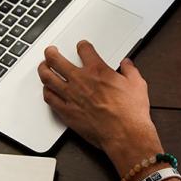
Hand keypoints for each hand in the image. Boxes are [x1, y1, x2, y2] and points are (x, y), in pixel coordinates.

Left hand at [37, 40, 161, 170]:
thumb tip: (127, 64)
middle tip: (50, 51)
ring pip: (48, 78)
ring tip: (43, 67)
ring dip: (43, 69)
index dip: (82, 45)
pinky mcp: (67, 112)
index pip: (84, 50)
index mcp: (97, 71)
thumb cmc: (130, 113)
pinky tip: (47, 90)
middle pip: (57, 60)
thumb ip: (130, 70)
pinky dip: (46, 92)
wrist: (125, 135)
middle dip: (51, 53)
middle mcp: (80, 81)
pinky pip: (50, 99)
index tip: (82, 46)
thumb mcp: (137, 84)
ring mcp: (71, 96)